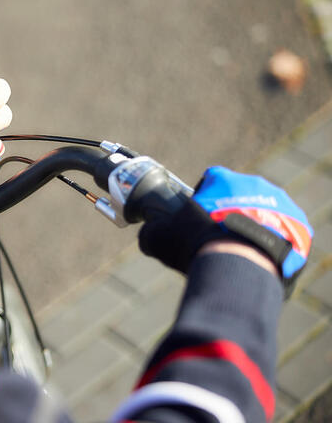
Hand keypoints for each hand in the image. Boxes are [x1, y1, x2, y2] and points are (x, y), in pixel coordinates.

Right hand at [138, 166, 311, 291]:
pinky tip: (258, 259)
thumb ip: (153, 233)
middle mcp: (253, 184)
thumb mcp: (162, 238)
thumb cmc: (197, 246)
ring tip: (240, 252)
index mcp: (221, 178)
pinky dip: (271, 242)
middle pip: (239, 196)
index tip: (199, 220)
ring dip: (252, 226)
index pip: (211, 180)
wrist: (238, 267)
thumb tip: (147, 236)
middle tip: (219, 238)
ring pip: (262, 212)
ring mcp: (279, 203)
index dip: (202, 200)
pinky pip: (282, 232)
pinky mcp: (298, 226)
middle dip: (229, 213)